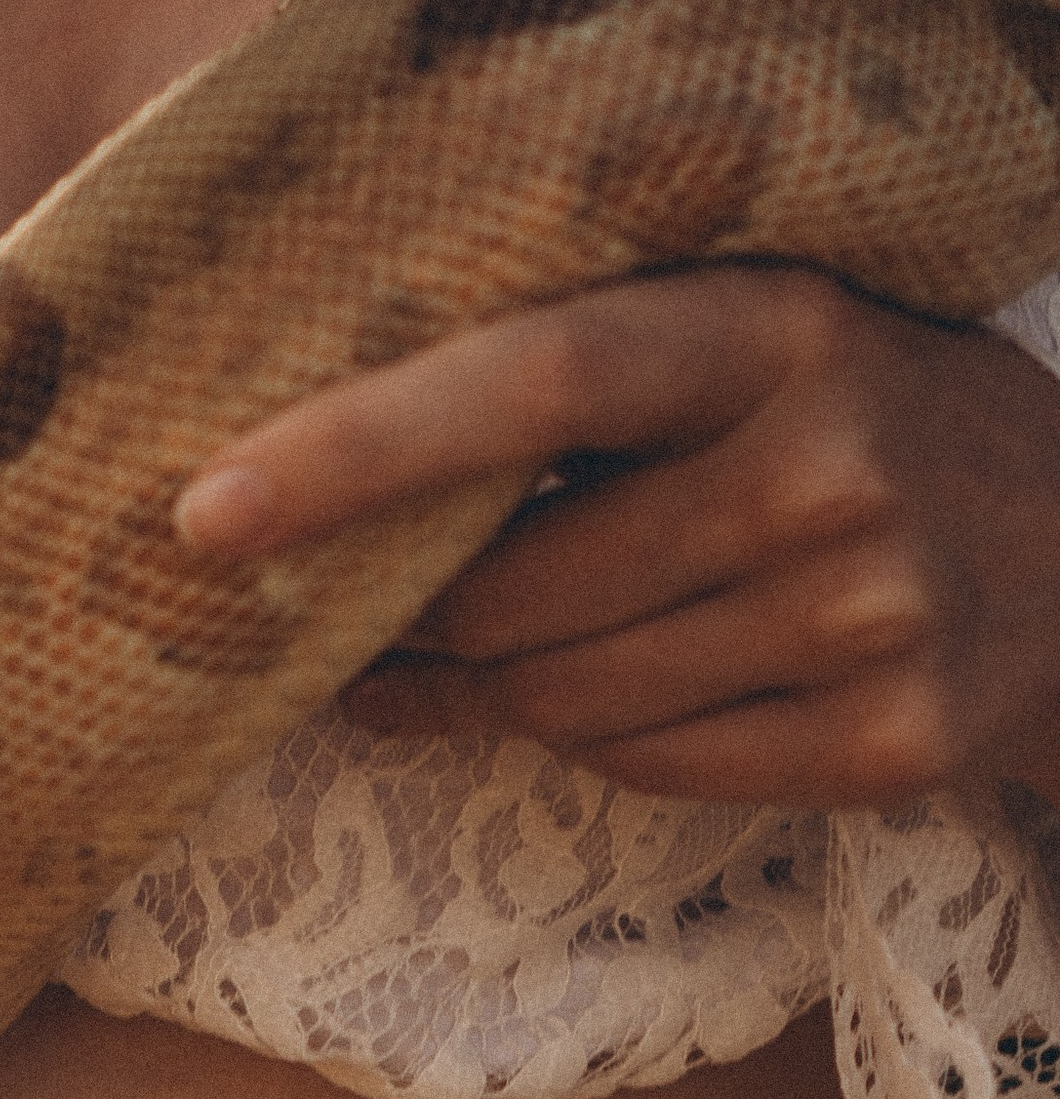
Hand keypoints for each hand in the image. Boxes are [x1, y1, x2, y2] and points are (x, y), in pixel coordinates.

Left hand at [170, 268, 1059, 809]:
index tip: (205, 510)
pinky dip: (608, 746)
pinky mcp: (893, 738)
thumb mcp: (751, 349)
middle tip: (375, 615)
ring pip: (568, 701)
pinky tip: (636, 694)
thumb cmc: (855, 425)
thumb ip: (577, 381)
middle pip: (518, 595)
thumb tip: (304, 484)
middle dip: (423, 620)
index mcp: (774, 327)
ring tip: (511, 651)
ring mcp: (873, 611)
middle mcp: (830, 464)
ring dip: (503, 692)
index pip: (533, 380)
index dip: (358, 450)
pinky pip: (651, 770)